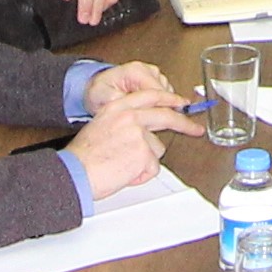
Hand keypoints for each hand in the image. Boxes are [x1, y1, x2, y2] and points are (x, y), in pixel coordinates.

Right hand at [67, 74, 184, 197]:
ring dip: (144, 160)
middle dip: (184, 123)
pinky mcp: (143, 153)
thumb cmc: (83, 155)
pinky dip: (140, 175)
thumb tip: (141, 130)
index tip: (180, 101)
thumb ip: (123, 122)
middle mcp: (130, 116)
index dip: (169, 98)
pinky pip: (151, 168)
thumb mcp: (100, 125)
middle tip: (194, 129)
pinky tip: (124, 173)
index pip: (150, 95)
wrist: (76, 172)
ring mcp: (138, 134)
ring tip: (123, 164)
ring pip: (157, 149)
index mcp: (118, 107)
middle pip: (166, 115)